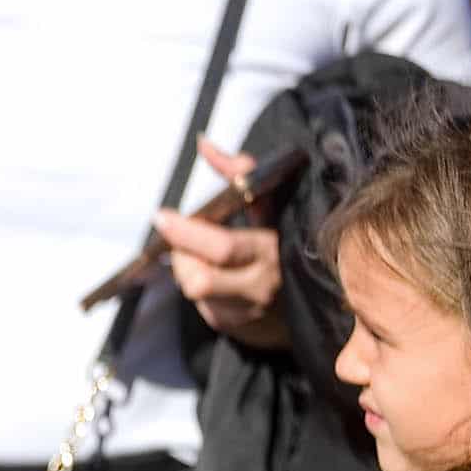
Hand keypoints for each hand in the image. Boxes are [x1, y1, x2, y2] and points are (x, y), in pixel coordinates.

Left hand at [152, 137, 287, 350]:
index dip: (186, 234)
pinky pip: (199, 305)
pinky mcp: (232, 325)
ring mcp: (246, 310)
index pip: (222, 248)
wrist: (307, 294)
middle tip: (176, 235)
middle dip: (180, 255)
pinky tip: (213, 275)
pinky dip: (196, 285)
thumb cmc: (280, 236)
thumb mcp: (269, 203)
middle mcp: (260, 285)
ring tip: (200, 254)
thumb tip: (203, 144)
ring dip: (187, 269)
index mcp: (271, 249)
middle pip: (199, 279)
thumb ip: (240, 173)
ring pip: (194, 290)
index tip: (162, 217)